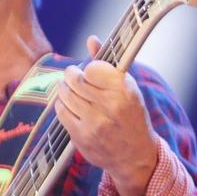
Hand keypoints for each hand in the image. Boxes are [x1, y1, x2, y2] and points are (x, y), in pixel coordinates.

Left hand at [55, 35, 158, 195]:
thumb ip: (108, 64)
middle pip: (75, 80)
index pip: (93, 67)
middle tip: (74, 76)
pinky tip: (70, 106)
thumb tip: (91, 39)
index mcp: (125, 90)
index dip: (88, 68)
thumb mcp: (127, 89)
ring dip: (64, 90)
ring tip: (71, 91)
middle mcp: (111, 105)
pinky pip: (61, 112)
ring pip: (65, 94)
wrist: (135, 156)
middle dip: (71, 76)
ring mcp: (95, 122)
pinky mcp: (82, 136)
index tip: (89, 71)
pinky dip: (62, 106)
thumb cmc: (131, 117)